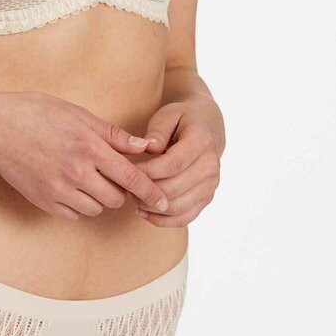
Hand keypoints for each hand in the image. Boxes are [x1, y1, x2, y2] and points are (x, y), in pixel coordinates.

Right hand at [0, 90, 172, 220]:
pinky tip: (70, 186)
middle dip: (121, 191)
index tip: (164, 201)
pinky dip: (78, 205)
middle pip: (116, 198)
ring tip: (88, 178)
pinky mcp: (44, 201)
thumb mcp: (79, 115)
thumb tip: (145, 146)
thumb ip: (114, 135)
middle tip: (112, 176)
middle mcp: (77, 172)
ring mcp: (59, 190)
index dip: (152, 192)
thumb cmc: (38, 113)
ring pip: (96, 208)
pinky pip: (74, 214)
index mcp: (89, 148)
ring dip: (99, 198)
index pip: (131, 177)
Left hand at [128, 100, 222, 226]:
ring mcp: (211, 185)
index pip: (172, 165)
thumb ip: (157, 131)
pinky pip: (184, 218)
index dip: (147, 172)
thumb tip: (147, 147)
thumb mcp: (168, 115)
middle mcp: (211, 166)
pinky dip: (162, 220)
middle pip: (173, 189)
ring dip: (150, 207)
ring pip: (177, 207)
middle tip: (124, 186)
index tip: (126, 171)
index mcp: (201, 142)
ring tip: (132, 197)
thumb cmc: (182, 119)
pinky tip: (144, 212)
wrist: (207, 127)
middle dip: (145, 191)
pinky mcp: (206, 198)